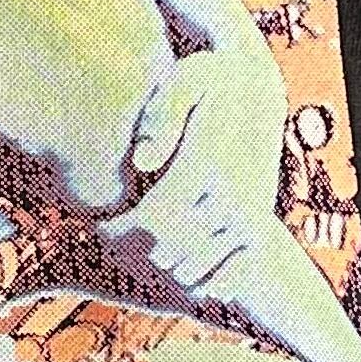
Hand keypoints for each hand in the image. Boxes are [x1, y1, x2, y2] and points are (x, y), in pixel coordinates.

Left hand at [105, 37, 291, 294]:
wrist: (256, 93)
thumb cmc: (207, 84)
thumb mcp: (184, 81)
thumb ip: (161, 117)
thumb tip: (142, 160)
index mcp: (209, 163)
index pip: (155, 215)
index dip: (120, 227)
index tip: (100, 224)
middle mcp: (234, 194)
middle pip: (169, 245)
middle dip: (136, 248)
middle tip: (114, 238)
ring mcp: (250, 215)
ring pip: (194, 265)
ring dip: (164, 264)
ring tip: (146, 248)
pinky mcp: (260, 226)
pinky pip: (233, 273)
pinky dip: (209, 280)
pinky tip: (188, 274)